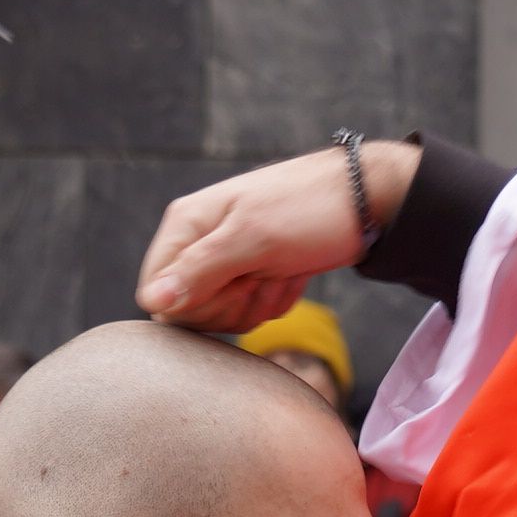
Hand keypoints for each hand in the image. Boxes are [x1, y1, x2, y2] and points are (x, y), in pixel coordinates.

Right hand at [135, 141, 417, 332]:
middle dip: (233, 304)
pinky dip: (275, 300)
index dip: (194, 304)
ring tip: (281, 269)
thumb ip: (199, 270)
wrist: (364, 201)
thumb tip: (152, 302)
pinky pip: (248, 311)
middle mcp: (199, 243)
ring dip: (259, 303)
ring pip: (221, 316)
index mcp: (186, 224)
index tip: (234, 282)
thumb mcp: (254, 239)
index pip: (156, 294)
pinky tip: (290, 273)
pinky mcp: (250, 274)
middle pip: (189, 312)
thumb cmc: (310, 209)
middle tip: (264, 272)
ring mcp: (226, 260)